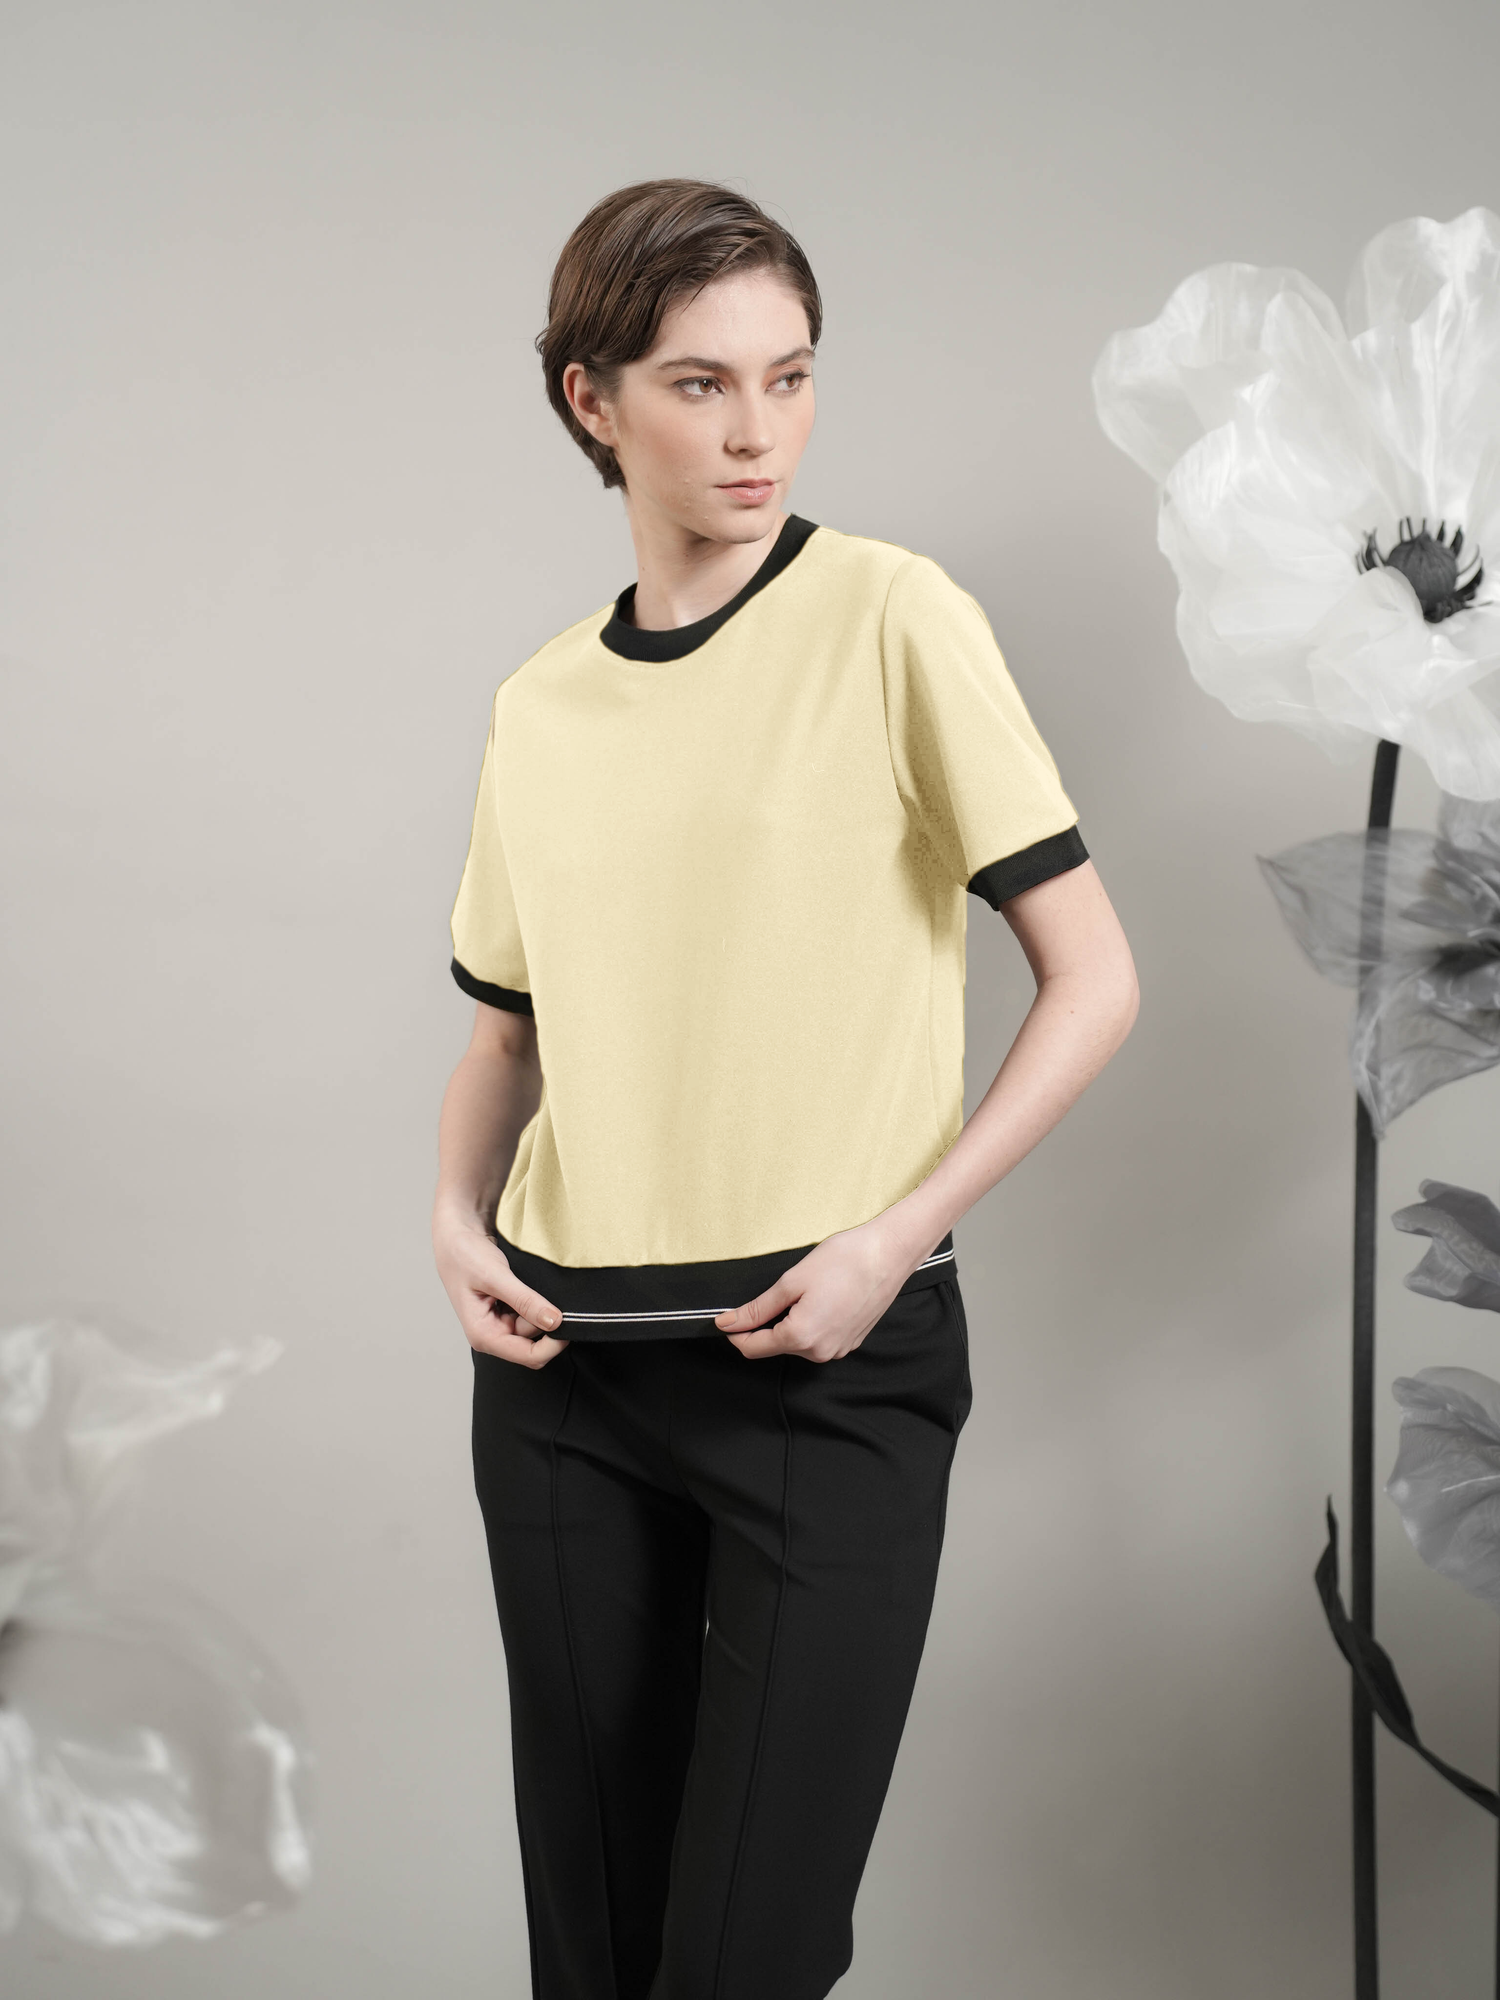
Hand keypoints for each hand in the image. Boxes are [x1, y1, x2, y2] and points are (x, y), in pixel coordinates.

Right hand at [433, 1212, 567, 1367]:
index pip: (528, 1356)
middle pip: (535, 1344)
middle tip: (551, 1295)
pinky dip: (538, 1302)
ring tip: (533, 1283)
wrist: (456, 1233)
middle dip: (547, 1324)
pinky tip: (532, 1285)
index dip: (552, 1345)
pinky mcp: (507, 1310)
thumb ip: (525, 1301)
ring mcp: (500, 1322)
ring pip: (536, 1327)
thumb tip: (554, 1321)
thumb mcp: (496, 1276)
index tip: (568, 1322)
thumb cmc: (464, 1255)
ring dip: (543, 1309)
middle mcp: (492, 1333)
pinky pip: (532, 1313)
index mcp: (483, 1334)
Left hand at [714, 1217, 921, 1361]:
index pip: (753, 1349)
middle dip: (768, 1324)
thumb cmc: (843, 1260)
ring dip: (791, 1323)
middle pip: (776, 1346)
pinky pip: (819, 1339)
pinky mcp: (851, 1342)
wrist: (889, 1254)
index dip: (736, 1333)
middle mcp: (820, 1352)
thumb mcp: (791, 1282)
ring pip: (798, 1343)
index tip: (726, 1317)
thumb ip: (757, 1309)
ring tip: (807, 1291)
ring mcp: (838, 1349)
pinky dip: (811, 1323)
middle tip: (780, 1290)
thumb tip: (727, 1323)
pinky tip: (822, 1298)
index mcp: (801, 1337)